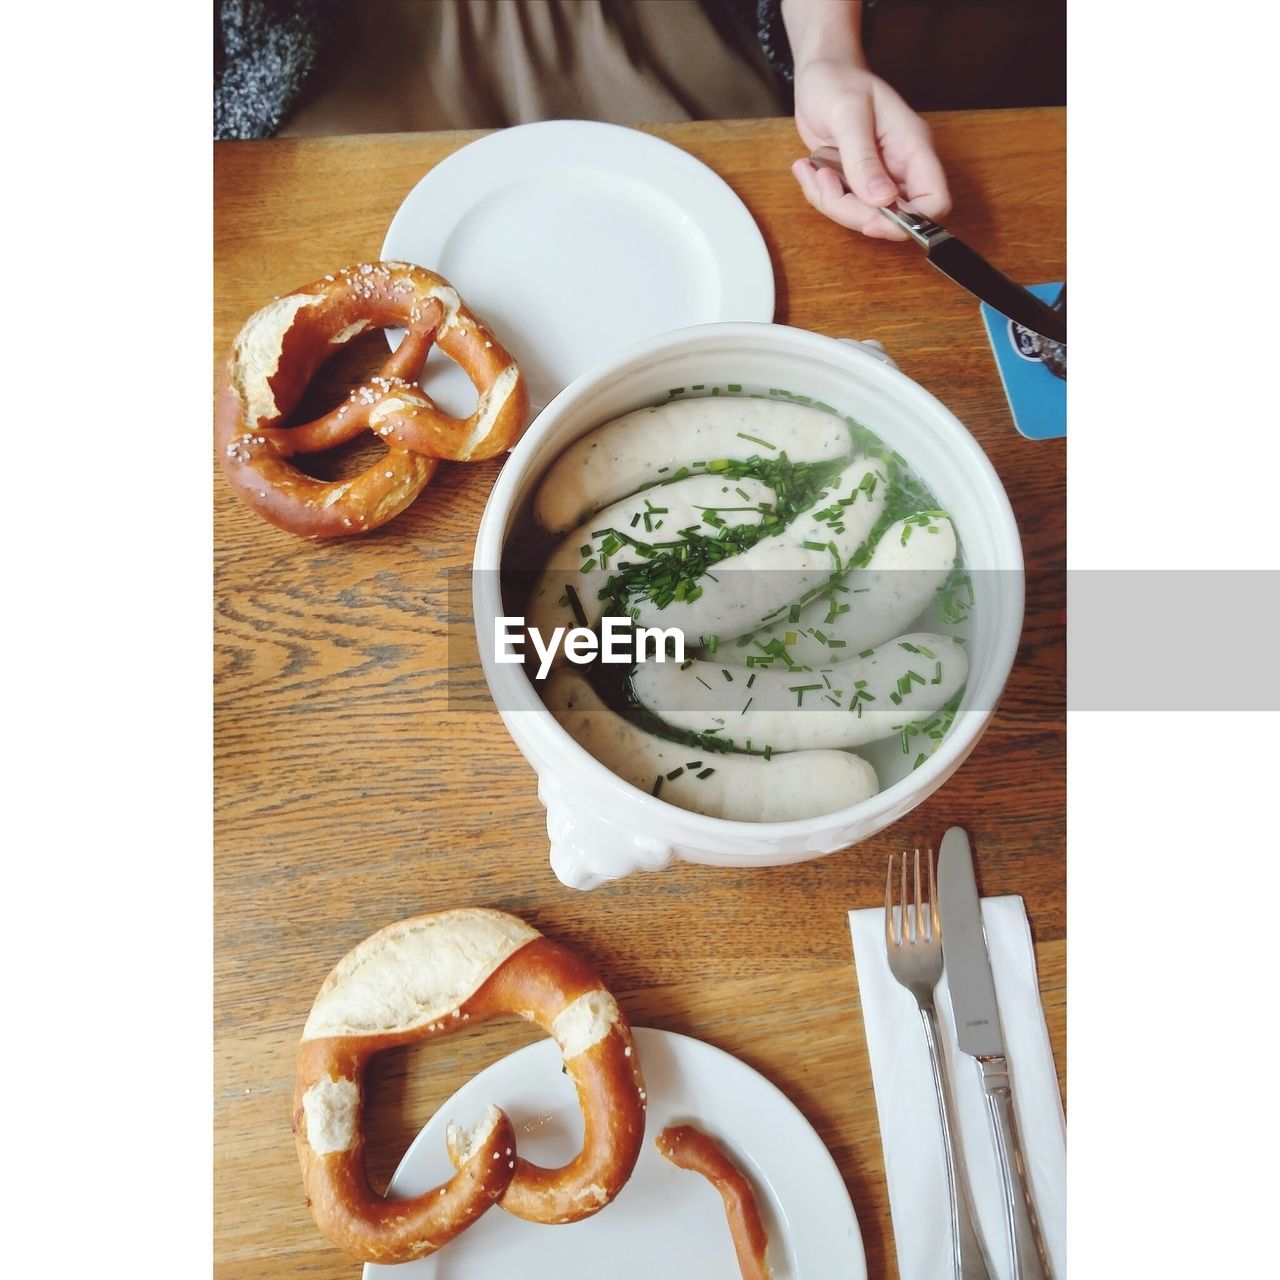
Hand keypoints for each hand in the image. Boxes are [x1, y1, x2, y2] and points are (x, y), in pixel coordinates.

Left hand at [790, 58, 950, 239]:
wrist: (819, 75)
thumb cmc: (837, 81)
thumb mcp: (848, 114)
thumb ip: (863, 158)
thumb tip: (883, 199)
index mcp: (913, 147)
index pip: (934, 200)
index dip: (910, 222)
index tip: (873, 221)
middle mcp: (901, 167)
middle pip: (894, 219)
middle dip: (854, 213)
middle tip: (824, 184)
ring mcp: (879, 178)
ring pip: (864, 217)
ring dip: (831, 203)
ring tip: (812, 170)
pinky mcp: (857, 183)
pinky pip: (843, 207)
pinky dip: (821, 196)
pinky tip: (807, 169)